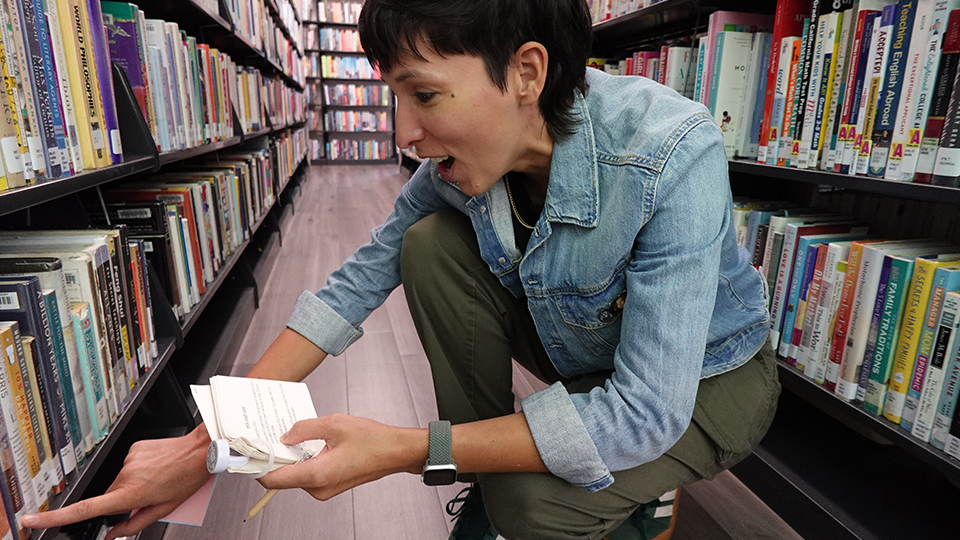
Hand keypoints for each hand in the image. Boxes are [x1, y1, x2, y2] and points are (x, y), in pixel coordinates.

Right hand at [22, 427, 211, 539]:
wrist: (201, 449)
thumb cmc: (187, 478)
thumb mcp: (165, 509)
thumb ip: (135, 524)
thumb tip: (113, 534)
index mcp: (130, 494)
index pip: (85, 509)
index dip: (55, 517)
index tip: (34, 520)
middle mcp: (125, 475)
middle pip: (110, 496)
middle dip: (122, 501)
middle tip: (147, 496)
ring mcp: (129, 459)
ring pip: (121, 480)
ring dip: (133, 483)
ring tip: (157, 479)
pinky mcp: (134, 448)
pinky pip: (130, 465)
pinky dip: (139, 469)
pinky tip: (156, 467)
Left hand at [258, 414, 424, 500]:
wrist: (396, 452)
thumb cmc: (372, 439)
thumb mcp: (334, 423)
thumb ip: (304, 429)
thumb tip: (285, 436)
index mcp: (317, 474)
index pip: (274, 479)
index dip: (258, 466)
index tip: (250, 453)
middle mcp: (318, 487)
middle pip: (283, 477)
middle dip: (277, 457)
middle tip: (274, 436)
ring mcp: (324, 490)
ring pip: (295, 475)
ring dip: (293, 457)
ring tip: (299, 436)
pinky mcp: (330, 486)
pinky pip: (308, 475)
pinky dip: (304, 461)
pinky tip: (312, 444)